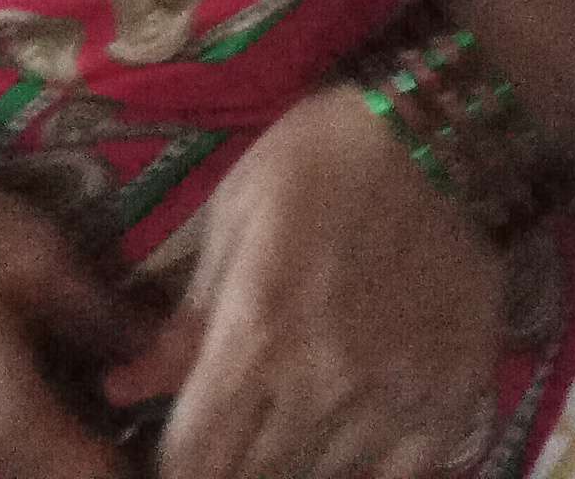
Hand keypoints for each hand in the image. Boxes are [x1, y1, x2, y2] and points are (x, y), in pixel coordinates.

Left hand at [136, 87, 502, 478]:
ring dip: (295, 459)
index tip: (183, 446)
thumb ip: (184, 319)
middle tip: (238, 420)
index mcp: (256, 332)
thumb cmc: (321, 160)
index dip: (175, 468)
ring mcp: (392, 402)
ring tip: (296, 411)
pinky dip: (366, 469)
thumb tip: (122, 389)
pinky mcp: (452, 405)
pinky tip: (354, 430)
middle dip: (231, 461)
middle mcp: (321, 384)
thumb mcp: (234, 216)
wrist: (442, 130)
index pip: (191, 462)